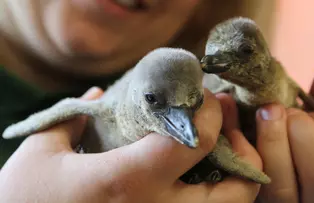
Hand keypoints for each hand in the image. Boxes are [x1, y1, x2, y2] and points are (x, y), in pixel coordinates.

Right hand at [0, 87, 260, 202]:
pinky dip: (216, 194)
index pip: (194, 142)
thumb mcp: (42, 152)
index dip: (210, 113)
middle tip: (226, 126)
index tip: (206, 96)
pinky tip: (200, 175)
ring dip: (236, 178)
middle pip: (235, 190)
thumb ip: (75, 118)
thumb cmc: (25, 200)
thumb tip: (101, 96)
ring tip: (221, 149)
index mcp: (127, 182)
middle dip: (243, 153)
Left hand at [253, 61, 313, 202]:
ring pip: (284, 190)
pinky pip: (248, 187)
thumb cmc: (301, 144)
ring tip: (265, 115)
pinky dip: (241, 154)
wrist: (269, 166)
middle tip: (282, 111)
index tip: (308, 111)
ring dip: (273, 144)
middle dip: (304, 134)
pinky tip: (235, 129)